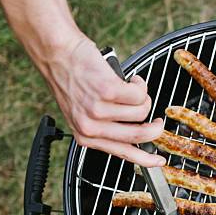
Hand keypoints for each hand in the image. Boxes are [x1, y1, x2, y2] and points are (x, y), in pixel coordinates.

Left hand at [39, 35, 165, 166]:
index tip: (158, 161)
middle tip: (157, 121)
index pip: (122, 153)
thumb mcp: (81, 113)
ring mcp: (98, 109)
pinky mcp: (107, 90)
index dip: (145, 159)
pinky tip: (131, 79)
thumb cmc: (71, 79)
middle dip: (155, 128)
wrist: (57, 54)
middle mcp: (91, 127)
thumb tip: (135, 131)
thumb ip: (103, 128)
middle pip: (139, 134)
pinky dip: (139, 84)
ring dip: (142, 98)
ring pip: (141, 111)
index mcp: (85, 137)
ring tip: (132, 88)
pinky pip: (139, 93)